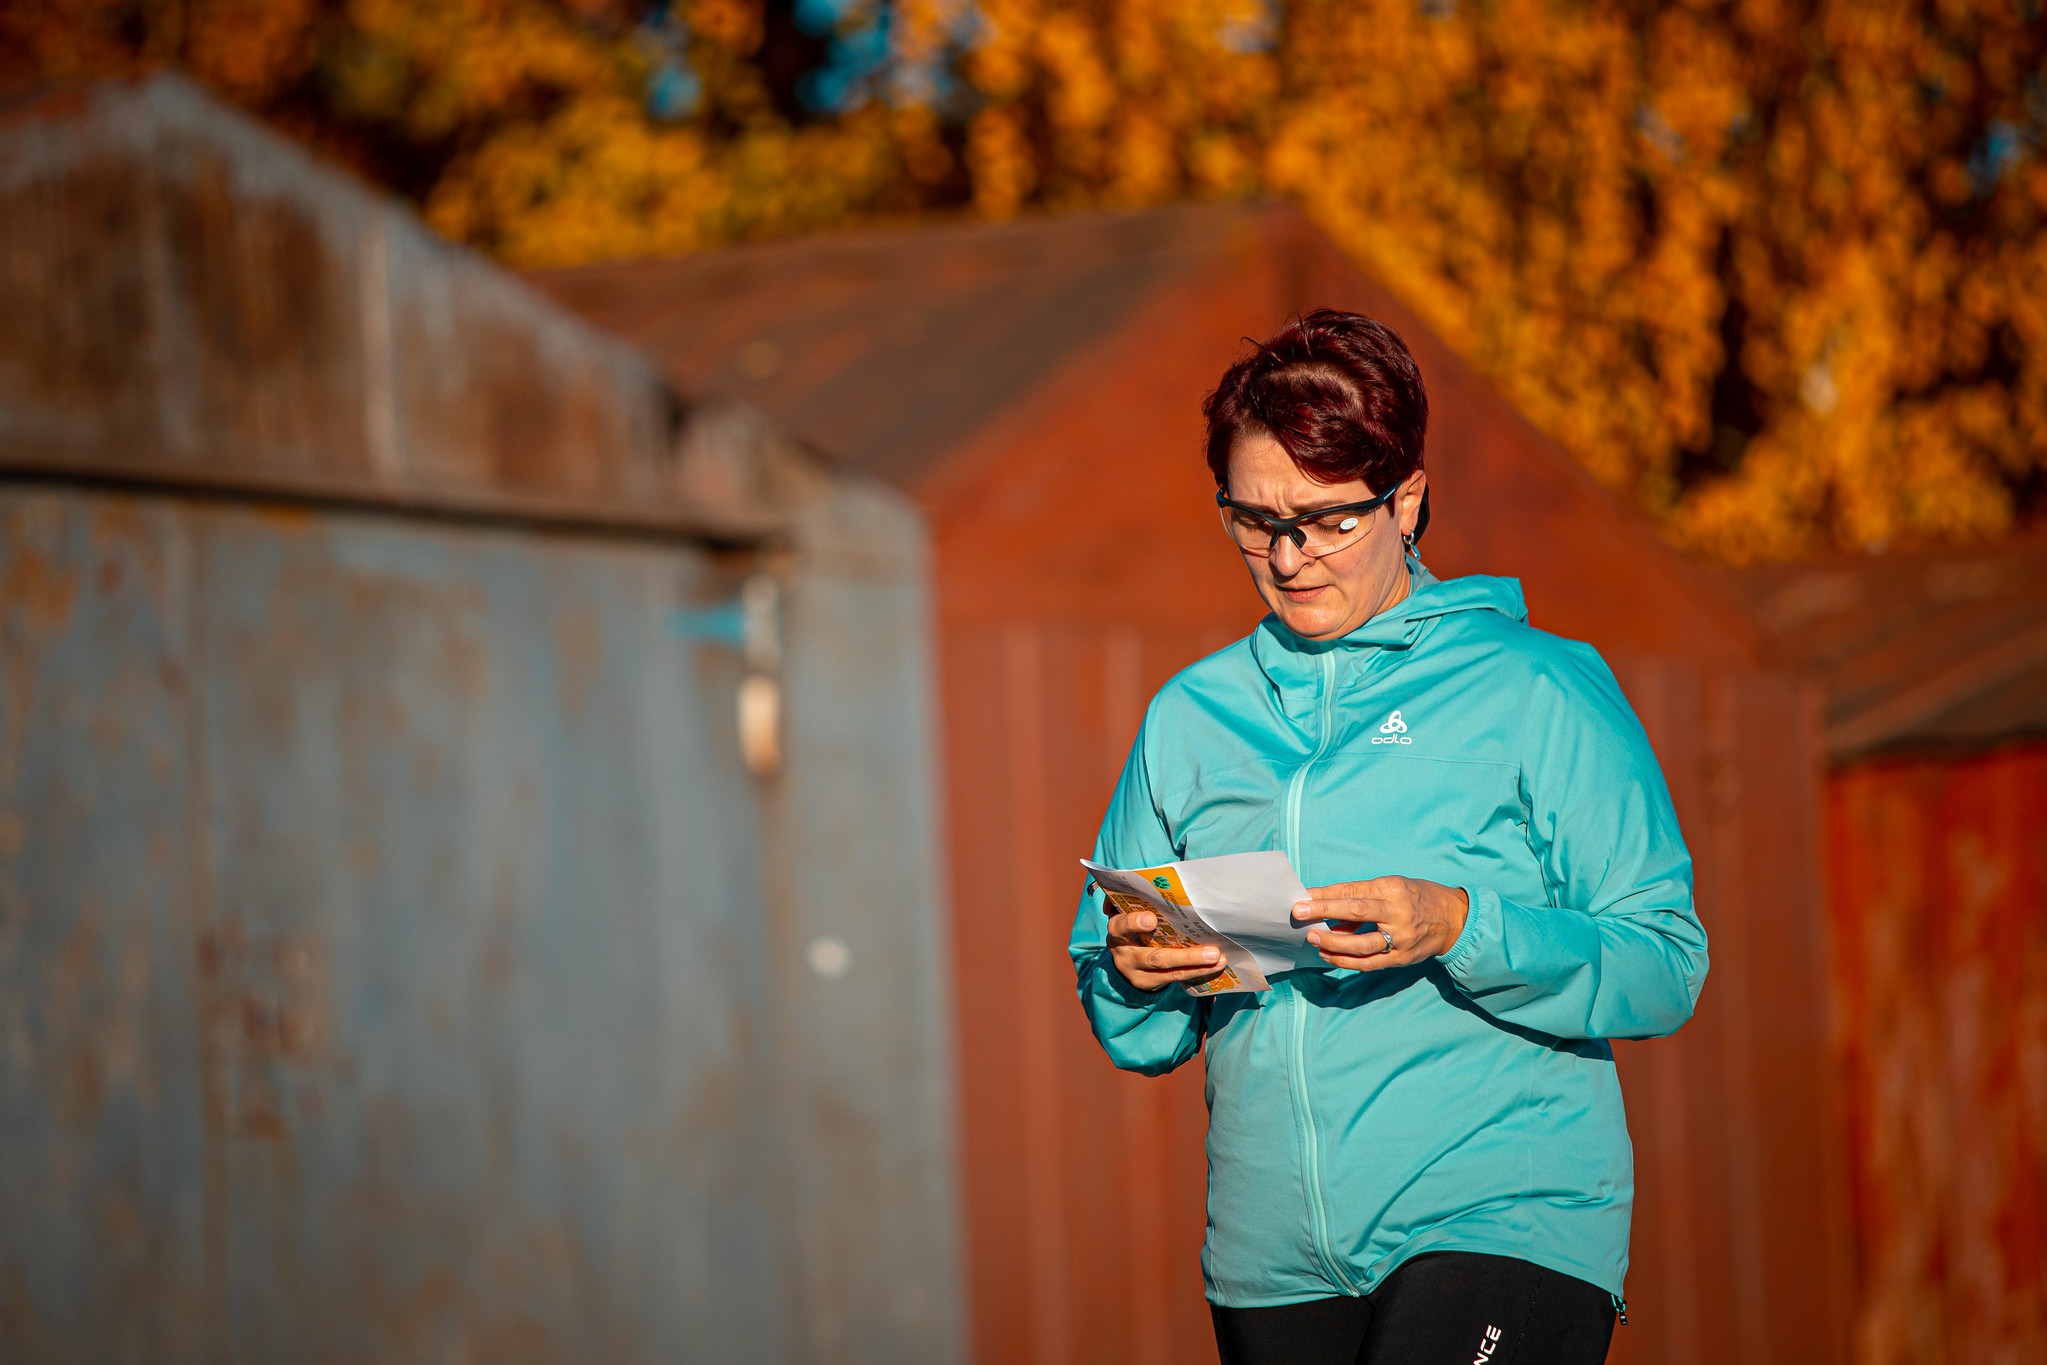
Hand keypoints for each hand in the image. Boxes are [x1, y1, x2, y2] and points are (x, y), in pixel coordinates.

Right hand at [1105, 909, 1225, 990]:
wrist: (1124, 961)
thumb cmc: (1133, 928)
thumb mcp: (1129, 914)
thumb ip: (1142, 902)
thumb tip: (1166, 883)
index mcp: (1117, 931)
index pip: (1120, 926)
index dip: (1134, 922)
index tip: (1152, 918)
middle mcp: (1124, 954)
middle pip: (1152, 957)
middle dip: (1183, 955)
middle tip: (1211, 950)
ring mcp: (1136, 972)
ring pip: (1167, 969)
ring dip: (1195, 963)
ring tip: (1217, 957)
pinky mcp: (1148, 983)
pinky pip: (1174, 977)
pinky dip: (1197, 971)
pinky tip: (1215, 965)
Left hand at [1297, 876, 1469, 971]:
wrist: (1455, 919)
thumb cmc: (1417, 898)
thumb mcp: (1394, 886)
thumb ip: (1364, 897)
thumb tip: (1328, 907)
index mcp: (1393, 888)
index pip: (1353, 890)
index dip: (1326, 894)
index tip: (1303, 896)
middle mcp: (1398, 911)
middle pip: (1356, 911)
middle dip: (1324, 911)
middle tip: (1299, 913)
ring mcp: (1401, 937)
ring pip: (1362, 943)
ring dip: (1334, 942)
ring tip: (1313, 939)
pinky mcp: (1402, 957)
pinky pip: (1370, 963)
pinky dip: (1347, 961)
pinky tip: (1330, 957)